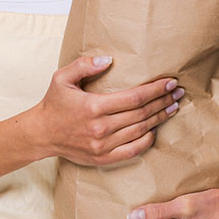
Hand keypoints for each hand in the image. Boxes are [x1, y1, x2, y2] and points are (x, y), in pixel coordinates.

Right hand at [35, 55, 182, 165]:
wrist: (40, 134)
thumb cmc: (53, 103)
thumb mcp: (62, 77)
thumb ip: (84, 65)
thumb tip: (108, 60)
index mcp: (93, 107)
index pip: (134, 98)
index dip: (155, 90)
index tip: (170, 82)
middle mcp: (100, 128)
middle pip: (142, 114)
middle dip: (163, 101)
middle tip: (178, 92)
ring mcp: (102, 146)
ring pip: (140, 131)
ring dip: (160, 118)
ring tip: (173, 107)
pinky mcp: (102, 158)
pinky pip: (132, 151)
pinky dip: (147, 141)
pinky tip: (155, 130)